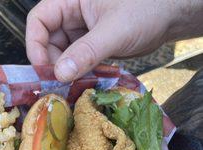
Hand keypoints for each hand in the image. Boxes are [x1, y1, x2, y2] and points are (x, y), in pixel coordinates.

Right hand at [26, 0, 202, 81]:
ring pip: (61, 53)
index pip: (39, 20)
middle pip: (47, 40)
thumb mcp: (114, 31)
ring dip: (66, 71)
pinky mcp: (91, 44)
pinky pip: (76, 60)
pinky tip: (85, 82)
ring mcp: (82, 30)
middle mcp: (73, 14)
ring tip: (75, 86)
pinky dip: (78, 72)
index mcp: (71, 0)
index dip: (35, 45)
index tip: (44, 70)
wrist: (169, 17)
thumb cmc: (146, 10)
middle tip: (61, 84)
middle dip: (52, 63)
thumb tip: (61, 74)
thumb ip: (86, 52)